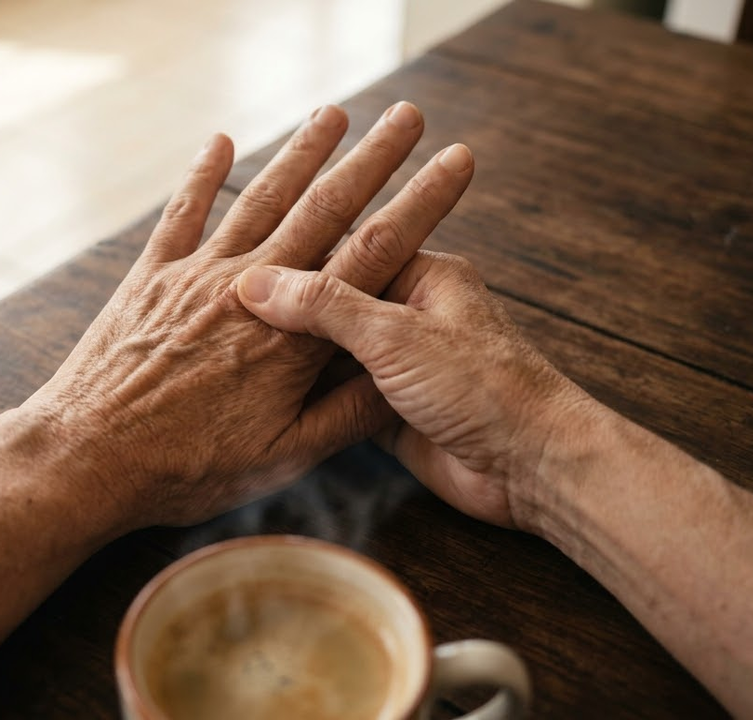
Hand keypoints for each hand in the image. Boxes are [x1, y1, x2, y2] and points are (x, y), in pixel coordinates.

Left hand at [8, 103, 476, 529]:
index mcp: (295, 336)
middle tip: (408, 116)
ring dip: (302, 152)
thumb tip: (400, 375)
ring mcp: (198, 276)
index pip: (375, 253)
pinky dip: (203, 176)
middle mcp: (251, 289)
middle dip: (374, 157)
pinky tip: (221, 142)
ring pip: (261, 198)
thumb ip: (345, 413)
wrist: (89, 458)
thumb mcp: (283, 458)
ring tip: (335, 114)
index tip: (455, 163)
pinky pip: (182, 214)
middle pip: (325, 208)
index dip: (421, 203)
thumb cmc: (188, 469)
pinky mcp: (152, 278)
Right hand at [236, 250, 594, 529]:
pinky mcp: (389, 411)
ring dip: (291, 358)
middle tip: (221, 314)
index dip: (292, 262)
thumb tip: (255, 282)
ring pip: (329, 354)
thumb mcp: (395, 335)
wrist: (531, 467)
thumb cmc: (484, 386)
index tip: (236, 267)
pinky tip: (261, 396)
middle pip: (330, 306)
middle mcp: (407, 315)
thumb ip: (325, 306)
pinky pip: (336, 397)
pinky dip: (305, 397)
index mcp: (421, 275)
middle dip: (284, 313)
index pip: (342, 251)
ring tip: (230, 353)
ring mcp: (397, 366)